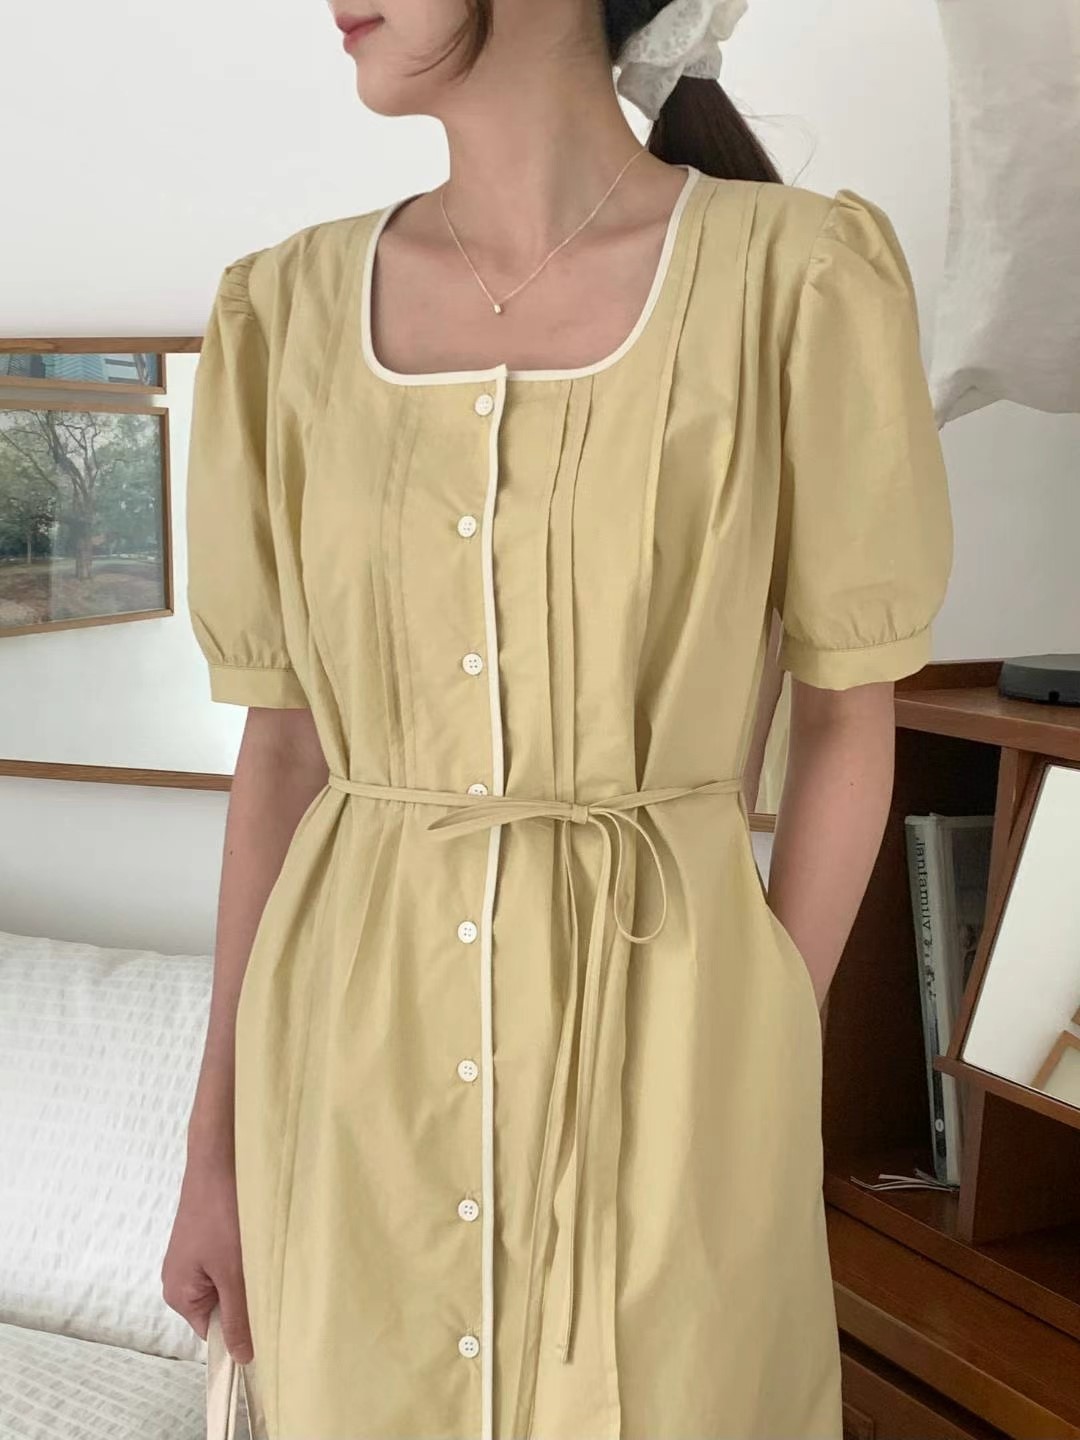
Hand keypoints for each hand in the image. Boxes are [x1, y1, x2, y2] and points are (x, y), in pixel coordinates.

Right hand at [161, 1150, 253, 1364]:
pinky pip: (225, 1262)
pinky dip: (243, 1259)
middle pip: (219, 1308)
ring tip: (262, 1262)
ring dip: (246, 1278)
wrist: (218, 1158)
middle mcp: (178, 1279)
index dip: (239, 1332)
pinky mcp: (204, 1237)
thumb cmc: (221, 1215)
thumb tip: (243, 1359)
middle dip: (245, 1300)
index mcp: (177, 1294)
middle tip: (268, 1286)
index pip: (211, 1332)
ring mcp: (191, 1256)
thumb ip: (238, 1317)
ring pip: (226, 1283)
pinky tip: (257, 1246)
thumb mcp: (233, 1273)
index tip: (267, 1325)